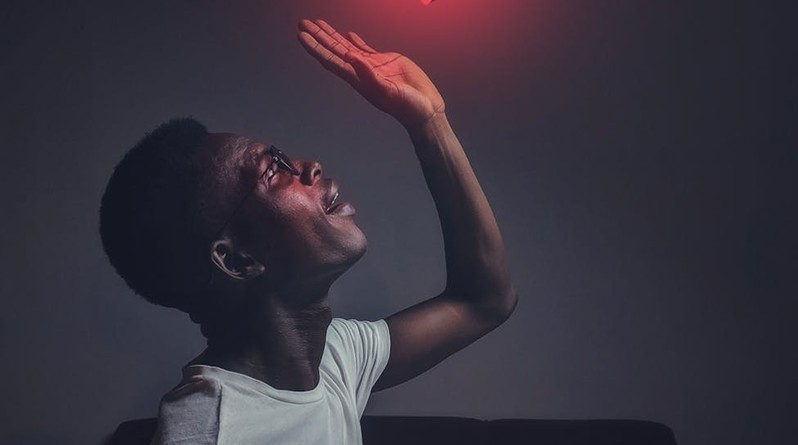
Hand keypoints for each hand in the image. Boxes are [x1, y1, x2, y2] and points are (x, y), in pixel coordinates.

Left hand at [298, 19, 444, 127]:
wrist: (424, 108)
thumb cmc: (407, 106)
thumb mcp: (387, 91)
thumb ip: (369, 75)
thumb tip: (352, 58)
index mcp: (358, 79)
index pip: (331, 60)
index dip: (315, 48)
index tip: (302, 35)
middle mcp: (360, 71)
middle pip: (333, 51)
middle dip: (318, 37)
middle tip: (303, 23)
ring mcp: (371, 66)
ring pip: (346, 47)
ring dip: (331, 36)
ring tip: (318, 24)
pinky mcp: (384, 62)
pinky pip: (365, 49)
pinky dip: (354, 40)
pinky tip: (347, 34)